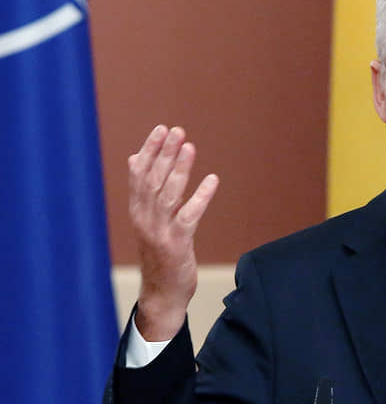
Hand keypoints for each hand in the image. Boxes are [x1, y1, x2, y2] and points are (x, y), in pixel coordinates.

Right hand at [128, 125, 218, 340]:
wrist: (161, 293)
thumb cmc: (158, 252)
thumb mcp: (147, 219)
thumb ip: (144, 190)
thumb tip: (136, 157)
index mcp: (137, 210)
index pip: (139, 174)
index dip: (150, 150)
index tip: (161, 129)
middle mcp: (144, 218)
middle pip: (153, 180)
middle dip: (165, 153)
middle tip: (177, 130)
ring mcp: (159, 231)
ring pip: (168, 194)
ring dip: (179, 169)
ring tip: (190, 146)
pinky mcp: (176, 244)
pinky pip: (189, 216)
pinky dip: (200, 197)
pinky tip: (212, 180)